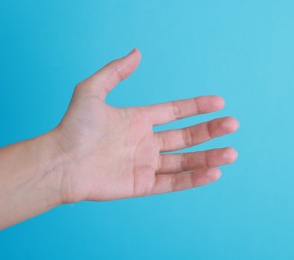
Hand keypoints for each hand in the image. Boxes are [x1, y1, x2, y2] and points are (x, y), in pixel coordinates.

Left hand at [51, 49, 238, 202]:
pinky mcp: (142, 184)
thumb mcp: (92, 91)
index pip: (175, 111)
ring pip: (184, 161)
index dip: (197, 106)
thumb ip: (115, 71)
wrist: (60, 161)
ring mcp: (145, 164)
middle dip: (210, 130)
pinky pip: (172, 182)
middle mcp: (145, 142)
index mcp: (138, 120)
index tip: (219, 102)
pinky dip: (193, 179)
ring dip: (209, 157)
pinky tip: (213, 172)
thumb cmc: (73, 127)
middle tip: (233, 124)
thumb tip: (137, 52)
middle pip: (186, 136)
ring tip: (231, 153)